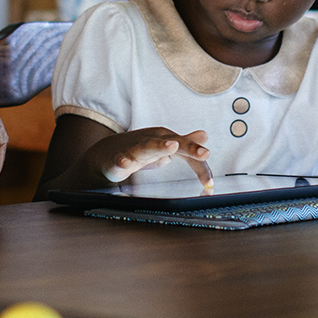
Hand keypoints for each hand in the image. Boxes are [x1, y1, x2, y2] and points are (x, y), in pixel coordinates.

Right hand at [84, 127, 211, 185]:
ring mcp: (134, 149)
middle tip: (204, 152)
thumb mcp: (164, 146)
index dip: (200, 165)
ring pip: (147, 147)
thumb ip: (185, 143)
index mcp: (165, 139)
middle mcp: (152, 141)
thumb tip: (204, 135)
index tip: (210, 183)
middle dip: (188, 146)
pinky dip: (122, 160)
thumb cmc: (140, 150)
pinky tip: (125, 164)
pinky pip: (120, 160)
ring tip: (171, 147)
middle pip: (172, 143)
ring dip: (159, 146)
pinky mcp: (118, 159)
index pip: (187, 150)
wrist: (107, 153)